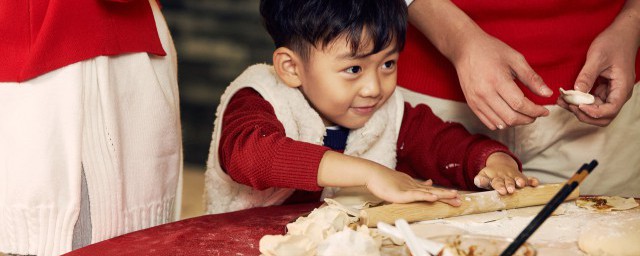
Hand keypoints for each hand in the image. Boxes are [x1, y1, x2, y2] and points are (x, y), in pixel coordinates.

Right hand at [317, 151, 460, 205]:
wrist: (373, 174)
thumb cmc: (385, 180)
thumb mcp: (403, 183)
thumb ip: (416, 185)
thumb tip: (430, 183)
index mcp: (415, 186)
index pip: (432, 191)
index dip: (444, 194)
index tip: (457, 197)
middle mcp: (414, 187)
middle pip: (434, 192)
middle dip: (448, 196)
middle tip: (461, 200)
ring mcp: (409, 189)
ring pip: (428, 193)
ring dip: (441, 195)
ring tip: (453, 196)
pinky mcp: (402, 193)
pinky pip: (416, 195)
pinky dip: (426, 196)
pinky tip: (434, 197)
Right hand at [408, 0, 550, 129]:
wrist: (465, 49)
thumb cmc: (491, 50)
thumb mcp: (515, 59)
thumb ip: (532, 78)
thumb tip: (547, 94)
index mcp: (498, 80)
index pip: (520, 104)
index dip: (536, 111)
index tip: (544, 110)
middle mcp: (485, 93)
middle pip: (510, 117)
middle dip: (528, 119)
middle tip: (536, 114)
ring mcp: (476, 100)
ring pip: (500, 123)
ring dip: (516, 122)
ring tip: (524, 115)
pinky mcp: (471, 104)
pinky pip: (488, 122)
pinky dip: (502, 123)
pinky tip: (509, 116)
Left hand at [474, 152, 538, 194]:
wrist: (500, 163)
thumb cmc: (491, 175)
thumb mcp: (483, 176)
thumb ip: (480, 180)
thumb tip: (478, 181)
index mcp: (495, 178)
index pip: (496, 182)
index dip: (499, 187)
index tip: (502, 191)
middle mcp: (505, 177)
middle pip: (508, 181)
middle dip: (509, 185)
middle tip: (510, 190)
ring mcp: (514, 176)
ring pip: (518, 179)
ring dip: (520, 181)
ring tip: (521, 184)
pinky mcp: (521, 176)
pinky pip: (528, 178)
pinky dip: (532, 180)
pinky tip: (535, 183)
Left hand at [557, 8, 639, 125]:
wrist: (622, 33)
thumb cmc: (614, 42)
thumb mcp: (597, 57)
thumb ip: (586, 76)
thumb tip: (576, 93)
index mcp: (622, 87)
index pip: (610, 110)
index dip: (593, 112)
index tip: (577, 105)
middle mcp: (619, 94)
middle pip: (603, 117)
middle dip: (584, 114)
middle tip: (567, 105)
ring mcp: (611, 93)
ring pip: (596, 111)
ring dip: (579, 110)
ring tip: (562, 101)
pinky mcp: (603, 90)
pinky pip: (591, 102)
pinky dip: (579, 102)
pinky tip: (565, 97)